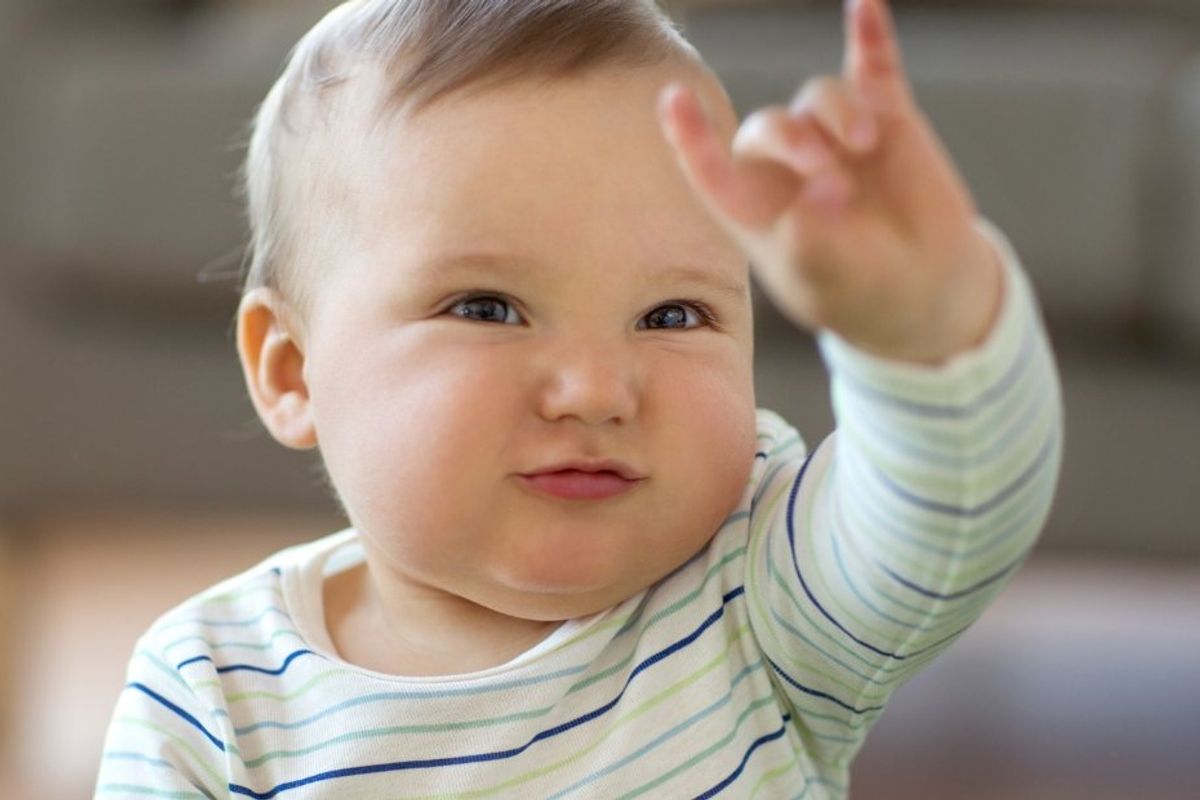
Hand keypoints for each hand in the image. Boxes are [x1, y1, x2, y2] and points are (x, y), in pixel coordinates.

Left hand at [659, 0, 1001, 363]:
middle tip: (832, 185)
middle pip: (771, 126)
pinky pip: (872, 65)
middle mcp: (786, 164)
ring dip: (838, 115)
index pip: (710, 169)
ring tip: (864, 148)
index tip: (674, 98)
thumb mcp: (830, 279)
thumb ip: (812, 246)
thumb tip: (810, 200)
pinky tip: (865, 5)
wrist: (923, 281)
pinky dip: (870, 36)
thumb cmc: (857, 286)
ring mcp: (834, 135)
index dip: (690, 136)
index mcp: (753, 208)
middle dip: (796, 144)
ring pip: (820, 97)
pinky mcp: (884, 114)